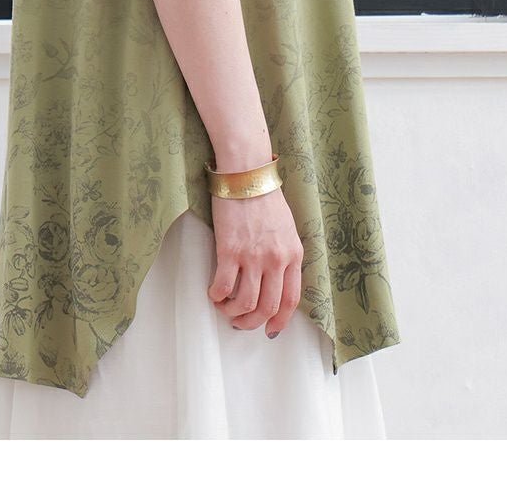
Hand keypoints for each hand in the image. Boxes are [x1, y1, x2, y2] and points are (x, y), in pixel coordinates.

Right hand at [207, 187, 303, 337]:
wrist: (247, 176)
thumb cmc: (265, 199)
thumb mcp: (287, 229)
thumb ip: (285, 256)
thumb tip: (274, 283)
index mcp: (294, 254)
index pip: (291, 300)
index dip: (279, 320)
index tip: (269, 329)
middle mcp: (276, 259)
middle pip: (268, 307)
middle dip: (253, 323)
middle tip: (240, 323)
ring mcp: (253, 256)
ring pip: (245, 303)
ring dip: (232, 313)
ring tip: (224, 308)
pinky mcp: (229, 250)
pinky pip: (222, 286)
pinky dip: (216, 296)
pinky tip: (213, 293)